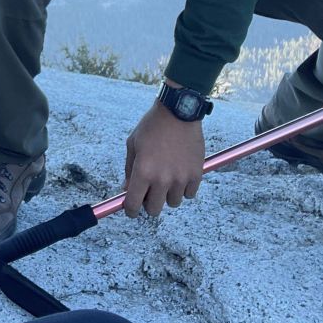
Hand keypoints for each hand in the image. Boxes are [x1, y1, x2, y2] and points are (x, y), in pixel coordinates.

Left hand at [122, 101, 204, 217]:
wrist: (178, 112)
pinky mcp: (196, 174)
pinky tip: (179, 175)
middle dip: (148, 204)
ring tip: (166, 178)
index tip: (131, 209)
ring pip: (172, 203)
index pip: (133, 204)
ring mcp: (181, 178)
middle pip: (154, 210)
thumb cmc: (152, 126)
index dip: (130, 210)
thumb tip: (126, 190)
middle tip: (149, 193)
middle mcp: (162, 179)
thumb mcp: (133, 144)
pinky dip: (183, 189)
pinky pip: (189, 195)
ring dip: (167, 195)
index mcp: (143, 171)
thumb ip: (129, 170)